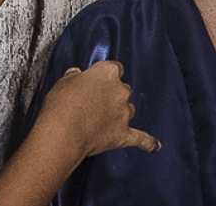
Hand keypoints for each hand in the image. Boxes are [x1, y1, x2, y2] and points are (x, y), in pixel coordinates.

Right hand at [0, 61, 157, 205]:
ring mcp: (123, 113)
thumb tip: (76, 75)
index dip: (104, 76)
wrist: (61, 135)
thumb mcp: (63, 83)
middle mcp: (120, 90)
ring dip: (118, 113)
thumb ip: (73, 77)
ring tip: (99, 121)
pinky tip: (155, 146)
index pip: (114, 68)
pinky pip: (140, 138)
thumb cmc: (60, 107)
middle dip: (111, 95)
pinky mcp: (122, 134)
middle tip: (92, 104)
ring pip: (128, 109)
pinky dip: (147, 143)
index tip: (97, 81)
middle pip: (122, 89)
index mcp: (107, 73)